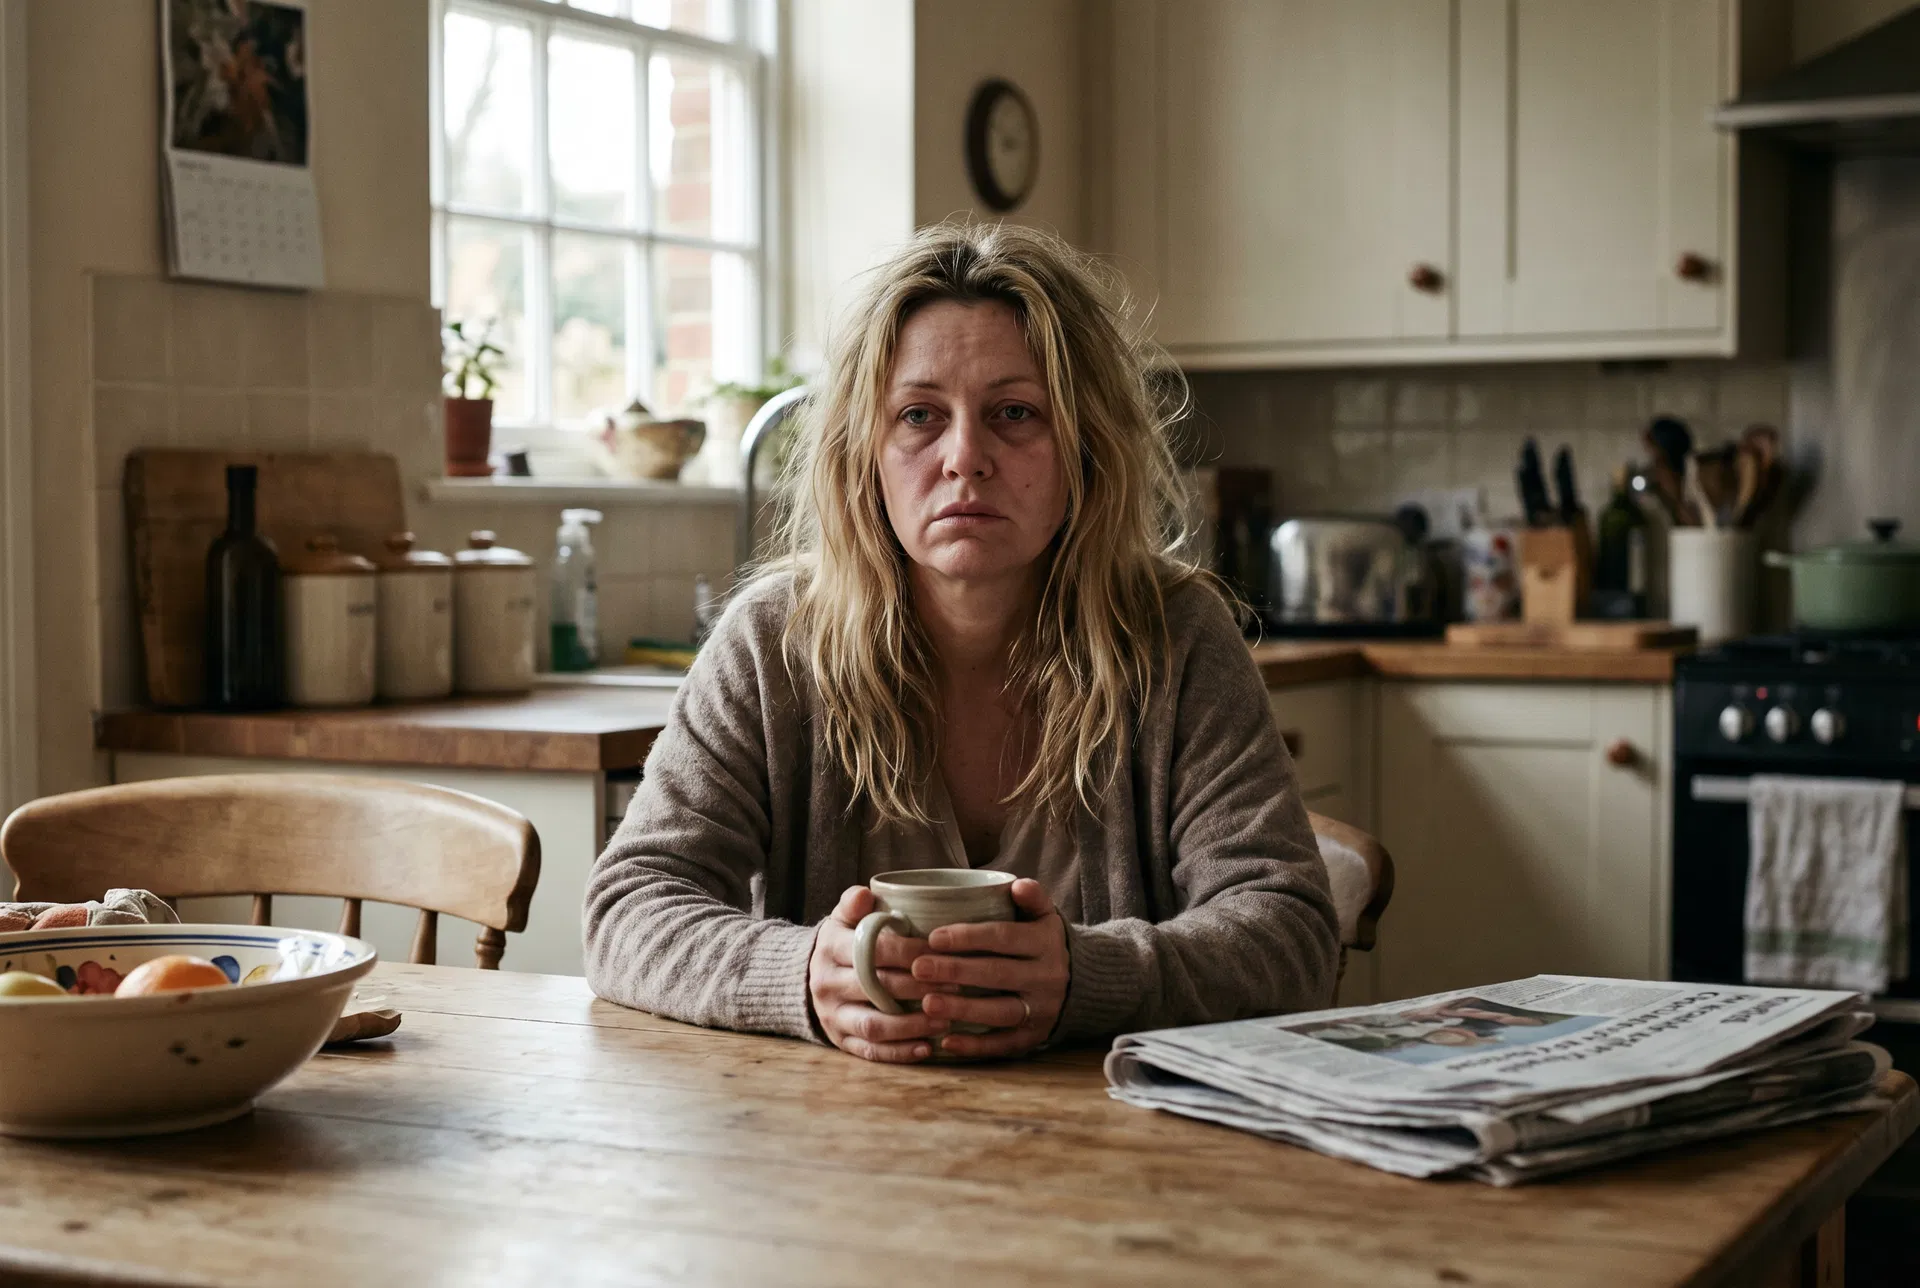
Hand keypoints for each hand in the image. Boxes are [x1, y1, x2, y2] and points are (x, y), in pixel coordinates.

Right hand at [808, 885, 956, 1062]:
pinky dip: (899, 1053)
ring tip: (946, 1020)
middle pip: (876, 989)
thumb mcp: (843, 918)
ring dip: (912, 1025)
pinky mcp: (841, 1040)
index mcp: (830, 948)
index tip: (941, 953)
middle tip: (956, 986)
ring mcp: (833, 1015)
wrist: (811, 975)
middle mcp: (827, 984)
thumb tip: (865, 894)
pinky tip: (927, 1047)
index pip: (873, 951)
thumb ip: (854, 903)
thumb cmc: (844, 942)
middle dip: (919, 988)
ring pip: (874, 1025)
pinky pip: (870, 1051)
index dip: (910, 953)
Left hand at [911, 878, 1068, 1059]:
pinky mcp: (1033, 1037)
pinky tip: (946, 1042)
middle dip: (955, 971)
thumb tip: (1018, 885)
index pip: (1003, 938)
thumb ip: (1033, 898)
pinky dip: (975, 1047)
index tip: (933, 937)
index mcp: (1045, 943)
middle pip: (996, 974)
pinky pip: (1003, 1044)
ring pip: (999, 1012)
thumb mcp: (1045, 916)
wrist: (1081, 982)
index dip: (968, 937)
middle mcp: (1046, 977)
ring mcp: (1041, 1010)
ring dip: (962, 1009)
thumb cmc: (1043, 942)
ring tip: (926, 1003)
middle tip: (918, 968)